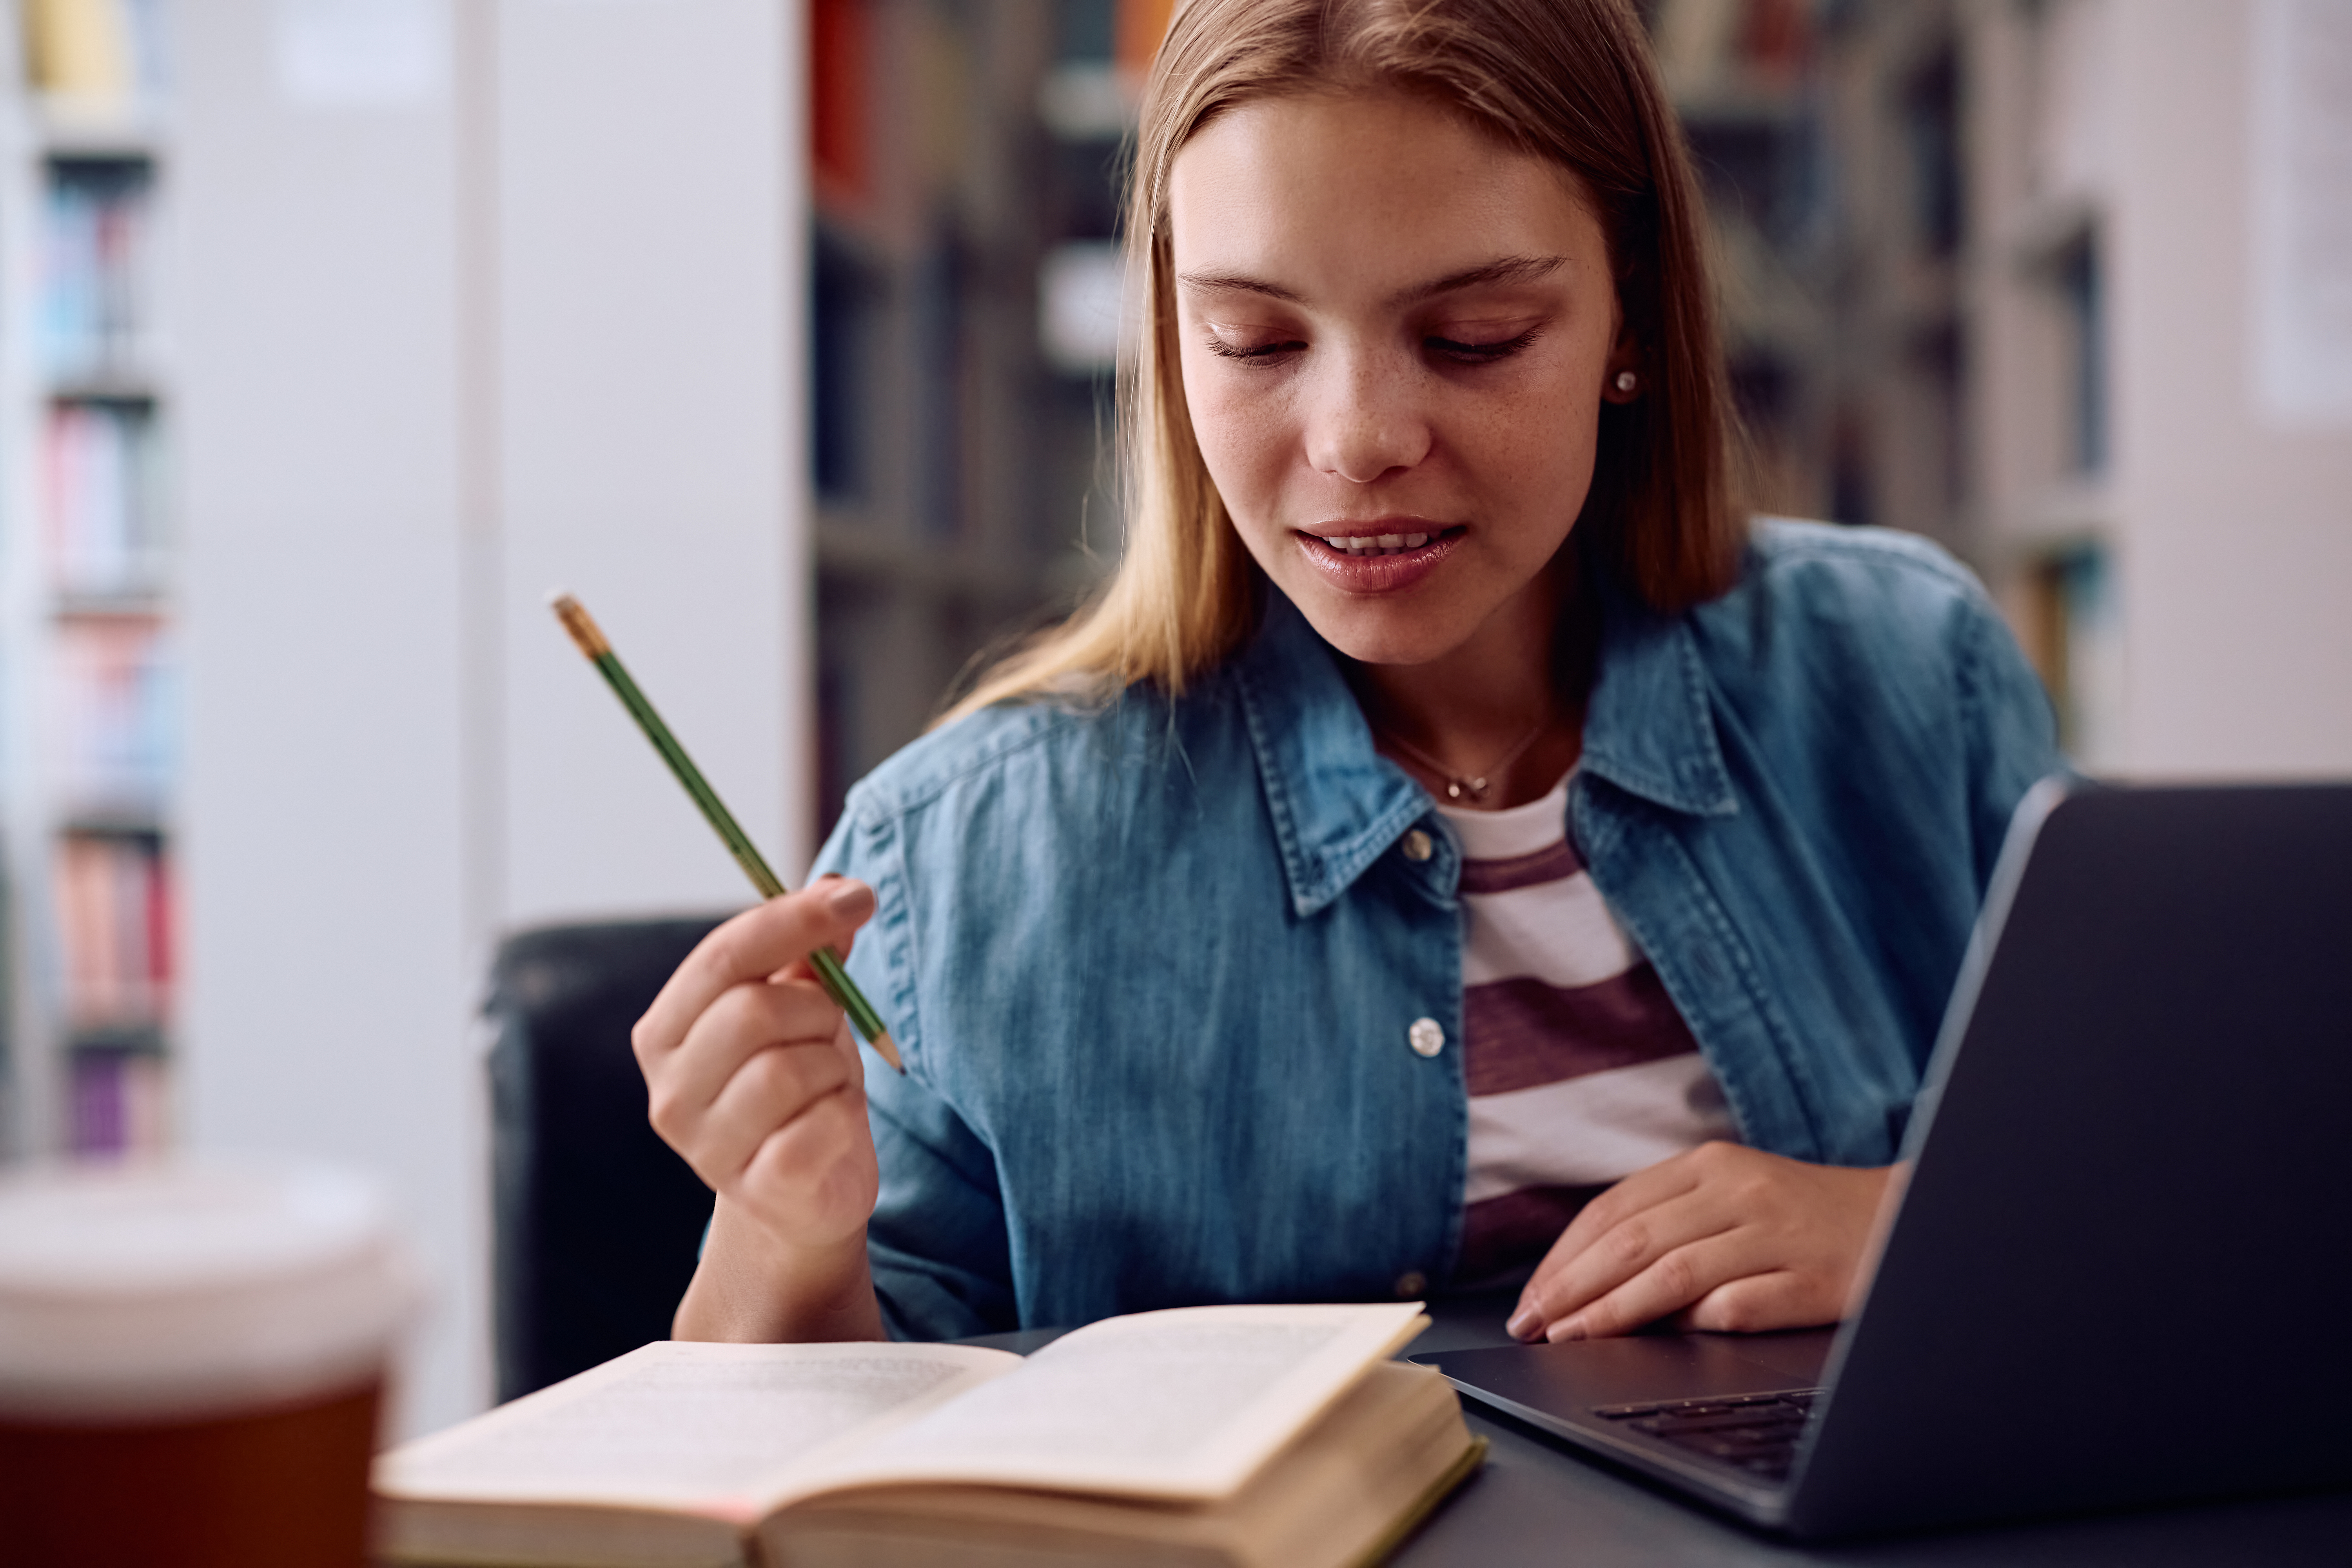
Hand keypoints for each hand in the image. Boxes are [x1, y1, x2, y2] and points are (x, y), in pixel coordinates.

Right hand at [634, 879, 880, 1258]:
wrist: (808, 1191)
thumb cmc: (799, 1087)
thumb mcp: (802, 1010)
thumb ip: (811, 952)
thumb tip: (841, 887)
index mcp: (663, 1033)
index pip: (723, 956)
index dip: (794, 918)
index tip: (858, 896)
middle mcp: (669, 1092)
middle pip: (753, 1011)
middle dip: (816, 1009)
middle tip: (831, 1029)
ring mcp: (706, 1148)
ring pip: (788, 1069)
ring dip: (832, 1066)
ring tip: (827, 1085)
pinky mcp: (757, 1190)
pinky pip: (821, 1125)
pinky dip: (845, 1115)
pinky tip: (834, 1126)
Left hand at [1506, 1142, 1897, 1341]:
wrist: (1907, 1218)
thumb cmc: (1802, 1216)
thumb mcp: (1732, 1198)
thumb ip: (1668, 1223)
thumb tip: (1586, 1280)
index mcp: (1711, 1164)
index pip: (1615, 1209)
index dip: (1564, 1257)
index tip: (1529, 1300)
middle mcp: (1740, 1190)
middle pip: (1634, 1241)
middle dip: (1573, 1288)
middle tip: (1533, 1326)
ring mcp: (1778, 1235)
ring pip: (1675, 1273)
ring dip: (1614, 1312)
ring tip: (1573, 1339)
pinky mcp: (1813, 1280)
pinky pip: (1742, 1305)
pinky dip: (1697, 1322)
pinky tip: (1663, 1343)